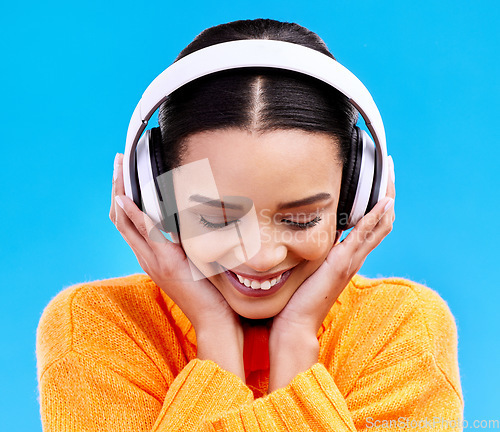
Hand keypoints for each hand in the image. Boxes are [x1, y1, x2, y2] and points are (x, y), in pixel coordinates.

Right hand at [109, 153, 241, 332]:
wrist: (215, 320)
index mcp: (153, 256)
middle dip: (117, 188)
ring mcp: (154, 261)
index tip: (125, 174)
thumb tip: (198, 218)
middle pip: (121, 218)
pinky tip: (127, 198)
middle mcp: (147, 257)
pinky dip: (134, 214)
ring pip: (126, 223)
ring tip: (119, 169)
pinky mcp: (166, 263)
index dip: (123, 198)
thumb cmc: (211, 292)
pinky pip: (145, 234)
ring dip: (120, 193)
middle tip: (118, 162)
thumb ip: (190, 242)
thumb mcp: (196, 261)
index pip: (129, 223)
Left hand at [271, 156, 395, 338]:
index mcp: (347, 257)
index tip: (379, 178)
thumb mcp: (307, 266)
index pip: (371, 225)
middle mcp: (354, 257)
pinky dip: (374, 219)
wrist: (295, 323)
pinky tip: (382, 203)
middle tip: (389, 166)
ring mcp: (350, 261)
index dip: (378, 202)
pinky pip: (362, 237)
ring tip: (389, 174)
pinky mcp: (341, 264)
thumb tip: (302, 230)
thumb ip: (311, 250)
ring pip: (378, 226)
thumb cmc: (296, 297)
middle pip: (381, 221)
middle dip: (387, 192)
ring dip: (385, 198)